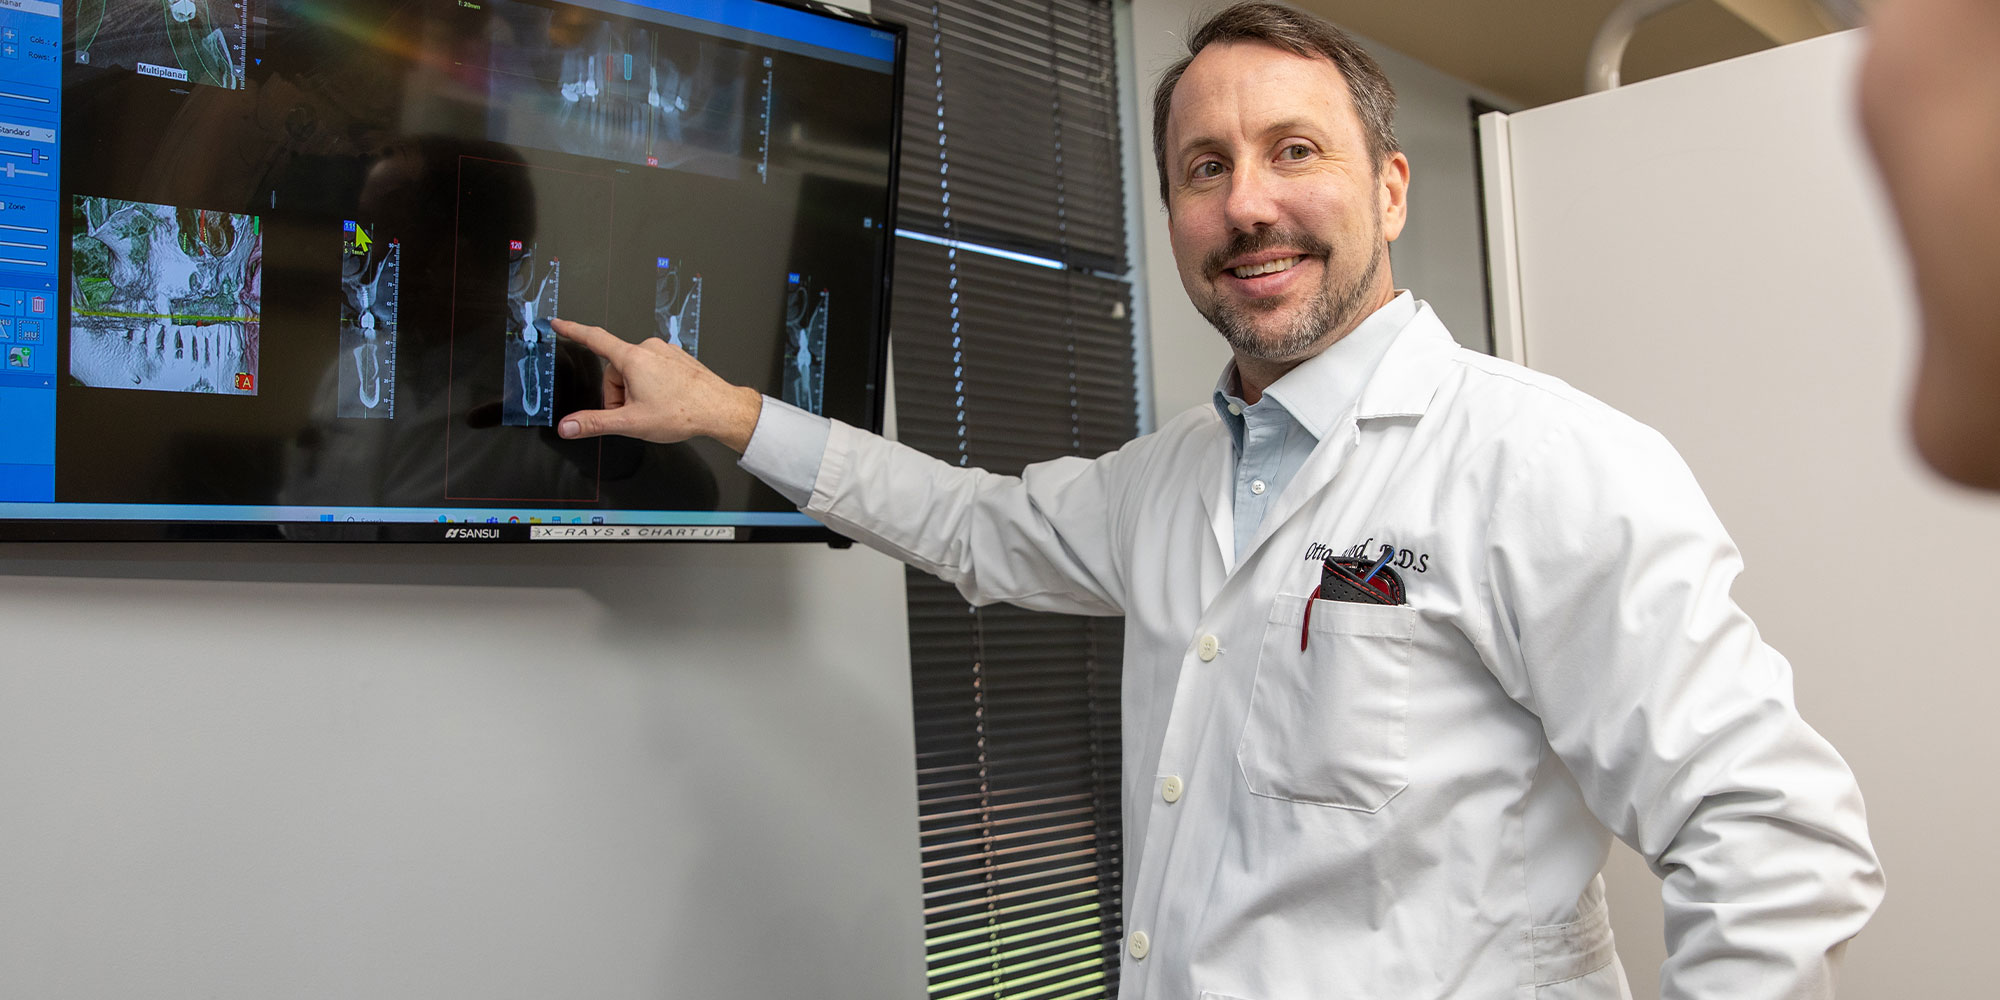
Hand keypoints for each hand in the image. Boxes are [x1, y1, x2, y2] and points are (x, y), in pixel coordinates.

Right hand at [552, 318, 763, 452]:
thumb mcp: (631, 423)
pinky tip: (666, 401)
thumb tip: (568, 427)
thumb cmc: (682, 413)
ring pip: (635, 372)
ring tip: (655, 409)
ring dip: (636, 392)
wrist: (720, 409)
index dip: (572, 330)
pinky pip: (653, 370)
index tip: (558, 323)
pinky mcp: (677, 358)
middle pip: (616, 370)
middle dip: (618, 394)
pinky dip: (653, 386)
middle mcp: (648, 348)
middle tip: (634, 414)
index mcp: (633, 358)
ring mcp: (665, 352)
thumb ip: (595, 423)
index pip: (594, 339)